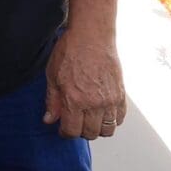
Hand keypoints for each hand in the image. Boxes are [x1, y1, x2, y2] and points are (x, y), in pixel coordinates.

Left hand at [44, 23, 126, 138]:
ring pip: (107, 130)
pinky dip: (111, 121)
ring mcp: (110, 101)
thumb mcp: (52, 76)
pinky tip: (102, 113)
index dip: (65, 133)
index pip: (72, 130)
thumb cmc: (70, 51)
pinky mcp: (121, 96)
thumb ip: (52, 101)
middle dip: (80, 131)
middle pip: (90, 133)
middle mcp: (95, 104)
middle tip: (75, 122)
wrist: (92, 37)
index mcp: (75, 100)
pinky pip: (119, 119)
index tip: (62, 129)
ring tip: (88, 119)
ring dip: (97, 129)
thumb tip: (49, 120)